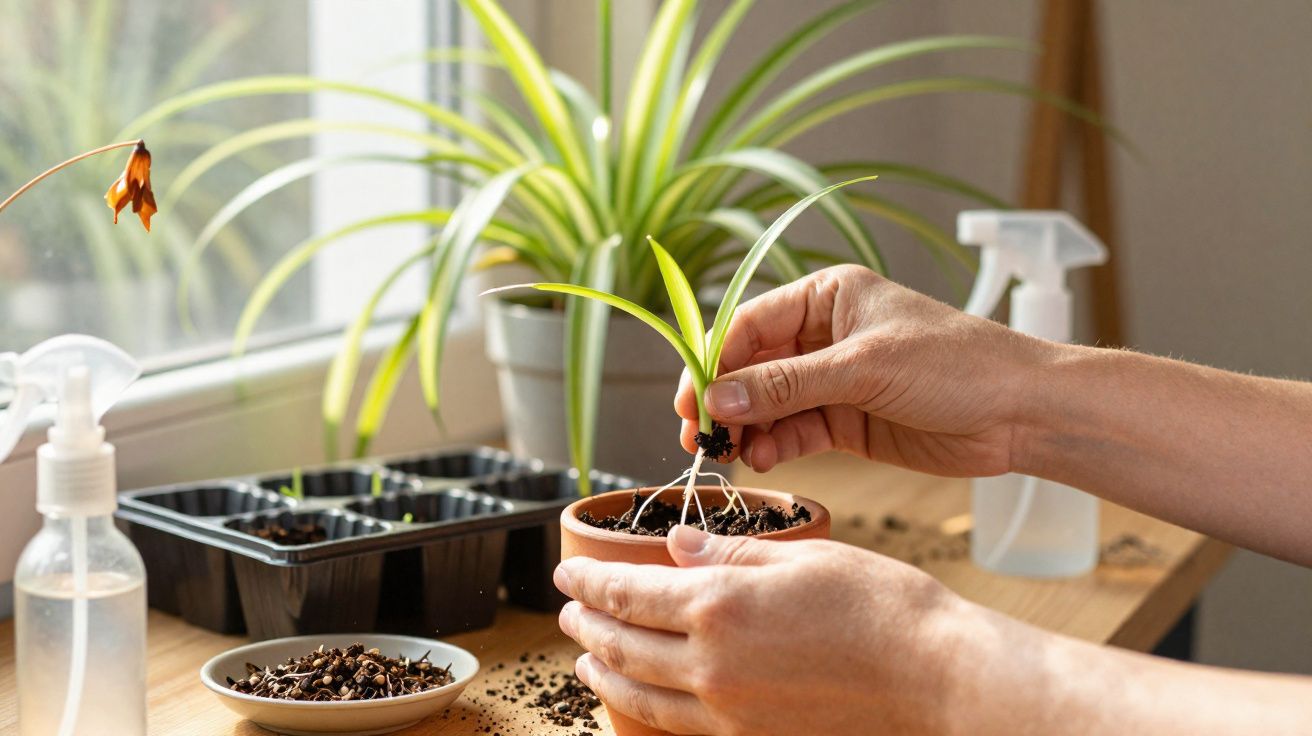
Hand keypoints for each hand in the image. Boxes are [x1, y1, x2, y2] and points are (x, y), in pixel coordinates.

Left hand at [553, 526, 961, 734]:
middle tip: (566, 612)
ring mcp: (728, 708)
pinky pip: (677, 723)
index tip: (567, 574)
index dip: (590, 583)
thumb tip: (677, 543)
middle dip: (587, 625)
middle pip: (624, 644)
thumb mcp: (802, 555)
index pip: (629, 592)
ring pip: (640, 691)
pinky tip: (641, 696)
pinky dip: (643, 706)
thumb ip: (731, 550)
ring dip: (603, 671)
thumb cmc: (879, 605)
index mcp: (719, 602)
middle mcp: (711, 662)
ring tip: (585, 658)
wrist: (933, 677)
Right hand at [675, 265, 1052, 475]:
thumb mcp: (864, 368)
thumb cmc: (956, 365)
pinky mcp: (846, 422)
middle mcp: (823, 335)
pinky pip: (795, 432)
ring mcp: (833, 381)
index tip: (692, 400)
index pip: (749, 324)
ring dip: (747, 429)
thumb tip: (720, 397)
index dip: (714, 361)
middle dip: (725, 400)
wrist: (1021, 413)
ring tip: (735, 454)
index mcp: (826, 297)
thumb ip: (788, 385)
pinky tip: (766, 459)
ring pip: (768, 404)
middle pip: (751, 366)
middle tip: (699, 436)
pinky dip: (776, 446)